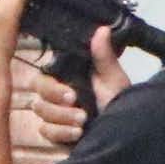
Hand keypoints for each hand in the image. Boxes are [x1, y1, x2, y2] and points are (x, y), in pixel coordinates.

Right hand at [27, 28, 129, 148]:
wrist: (126, 131)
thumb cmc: (119, 104)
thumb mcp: (113, 80)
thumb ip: (103, 56)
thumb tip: (102, 28)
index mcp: (66, 81)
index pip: (42, 81)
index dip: (52, 89)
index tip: (73, 96)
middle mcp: (56, 98)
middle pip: (38, 99)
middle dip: (58, 108)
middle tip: (80, 113)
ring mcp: (54, 117)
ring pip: (42, 117)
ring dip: (63, 121)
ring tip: (83, 124)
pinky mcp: (55, 134)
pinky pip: (46, 132)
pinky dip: (62, 133)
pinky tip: (77, 134)